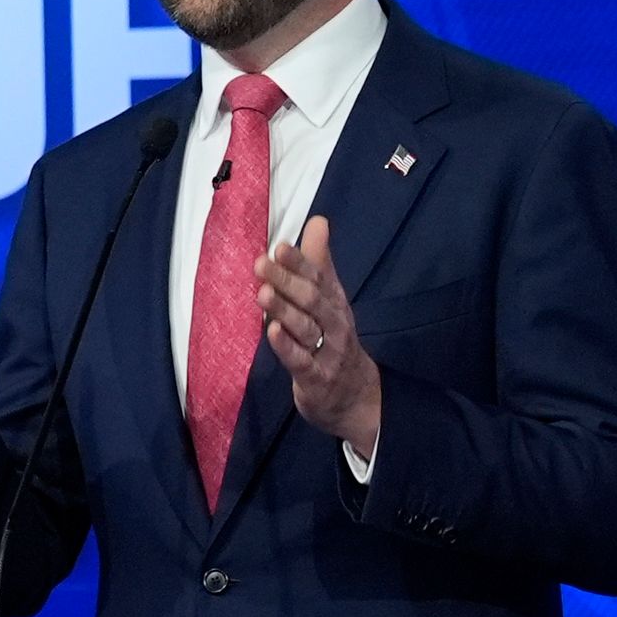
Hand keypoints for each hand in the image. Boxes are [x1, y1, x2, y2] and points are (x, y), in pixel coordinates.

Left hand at [255, 217, 382, 458]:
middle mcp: (334, 324)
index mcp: (335, 302)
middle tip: (261, 264)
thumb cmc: (334, 340)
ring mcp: (327, 352)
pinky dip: (286, 347)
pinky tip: (272, 332)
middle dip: (287, 281)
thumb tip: (318, 221)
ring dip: (284, 310)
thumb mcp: (330, 299)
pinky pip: (301, 361)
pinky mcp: (316, 378)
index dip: (300, 262)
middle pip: (312, 299)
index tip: (280, 247)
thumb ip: (320, 262)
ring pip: (306, 328)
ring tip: (262, 294)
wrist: (355, 395)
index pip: (320, 278)